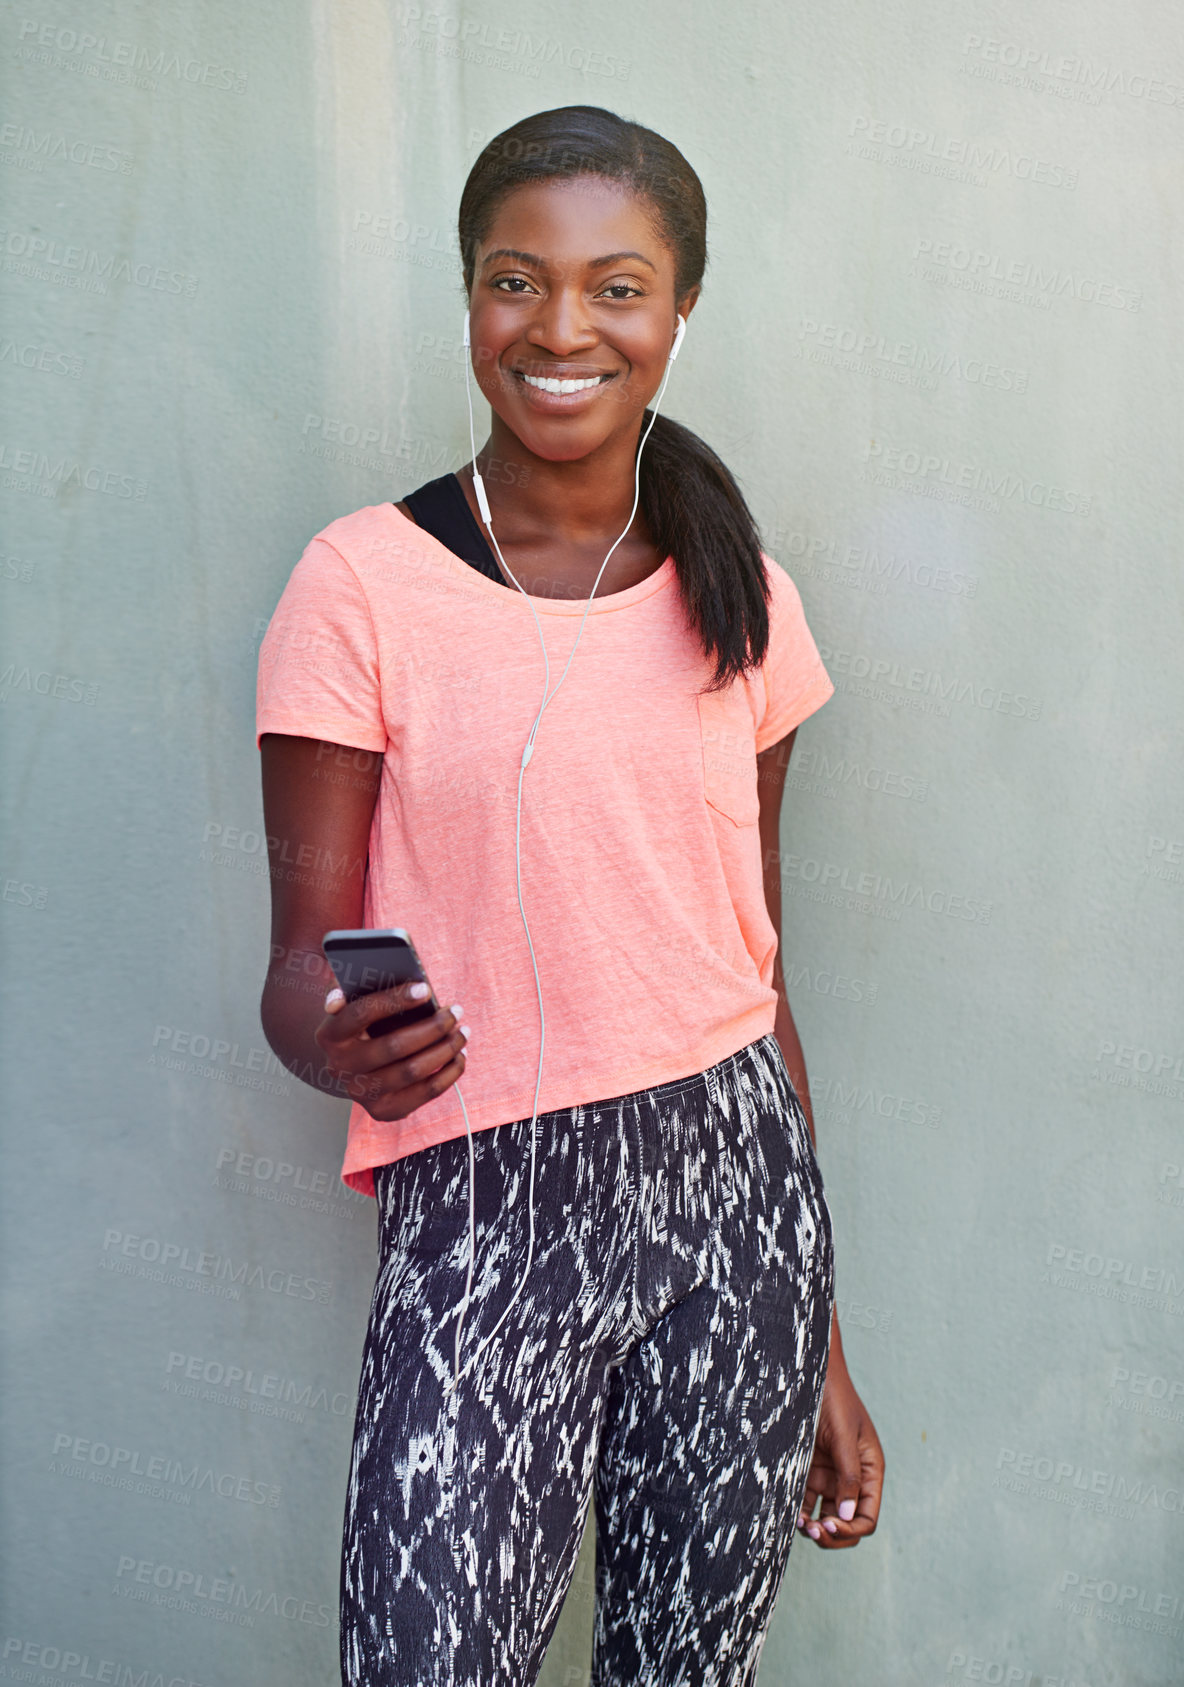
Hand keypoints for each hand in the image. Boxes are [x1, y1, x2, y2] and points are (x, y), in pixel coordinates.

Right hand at [315, 981, 468, 1120]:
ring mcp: (360, 1092)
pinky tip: (459, 1056)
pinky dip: (449, 1073)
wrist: (351, 1064)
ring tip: (462, 1032)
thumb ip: (350, 988)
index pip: (361, 1013)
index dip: (395, 1000)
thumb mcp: (351, 1001)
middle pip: (394, 1046)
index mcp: (329, 1034)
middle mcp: (340, 1067)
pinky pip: (425, 1093)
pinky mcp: (382, 1111)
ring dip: (446, 1049)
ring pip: (413, 1071)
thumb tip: (336, 999)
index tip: (426, 989)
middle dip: (432, 1027)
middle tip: (456, 1012)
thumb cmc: (360, 1023)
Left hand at [796, 1355, 884, 1549]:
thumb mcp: (843, 1435)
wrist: (810, 1372)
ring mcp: (829, 1476)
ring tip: (800, 1526)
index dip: (851, 1528)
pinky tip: (790, 1515)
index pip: (867, 1516)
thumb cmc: (833, 1397)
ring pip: (825, 1516)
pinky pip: (805, 1501)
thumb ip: (848, 1475)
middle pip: (847, 1522)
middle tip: (813, 1531)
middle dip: (834, 1534)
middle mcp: (851, 1479)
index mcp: (869, 1471)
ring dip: (815, 1528)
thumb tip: (847, 1516)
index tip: (830, 1525)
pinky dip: (800, 1513)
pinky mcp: (808, 1470)